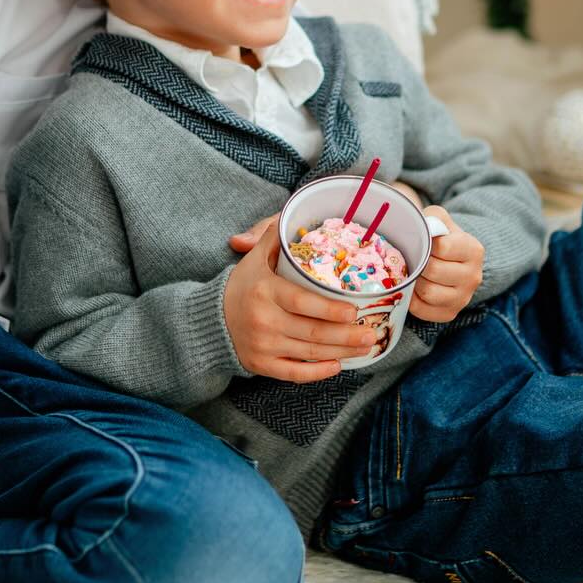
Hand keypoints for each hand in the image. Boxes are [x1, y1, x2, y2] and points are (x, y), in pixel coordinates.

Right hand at [223, 215, 374, 382]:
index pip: (303, 302)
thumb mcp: (256, 258)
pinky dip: (317, 372)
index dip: (330, 310)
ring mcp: (263, 345)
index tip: (353, 311)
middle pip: (312, 332)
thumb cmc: (243, 285)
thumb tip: (293, 209)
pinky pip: (294, 373)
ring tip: (364, 347)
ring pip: (309, 352)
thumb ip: (275, 236)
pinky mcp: (261, 365)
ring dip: (341, 352)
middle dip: (346, 336)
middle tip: (370, 333)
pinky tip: (337, 366)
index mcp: (265, 291)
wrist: (212, 319)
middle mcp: (264, 320)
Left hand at [408, 209, 483, 324]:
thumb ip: (432, 217)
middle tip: (414, 259)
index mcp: (474, 250)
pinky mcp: (450, 313)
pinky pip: (423, 309)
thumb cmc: (441, 238)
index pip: (443, 248)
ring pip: (428, 292)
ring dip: (415, 282)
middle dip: (419, 263)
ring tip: (414, 273)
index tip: (424, 243)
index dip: (427, 244)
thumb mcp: (440, 220)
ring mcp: (463, 298)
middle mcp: (473, 276)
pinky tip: (414, 288)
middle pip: (434, 271)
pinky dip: (412, 299)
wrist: (451, 262)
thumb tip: (419, 224)